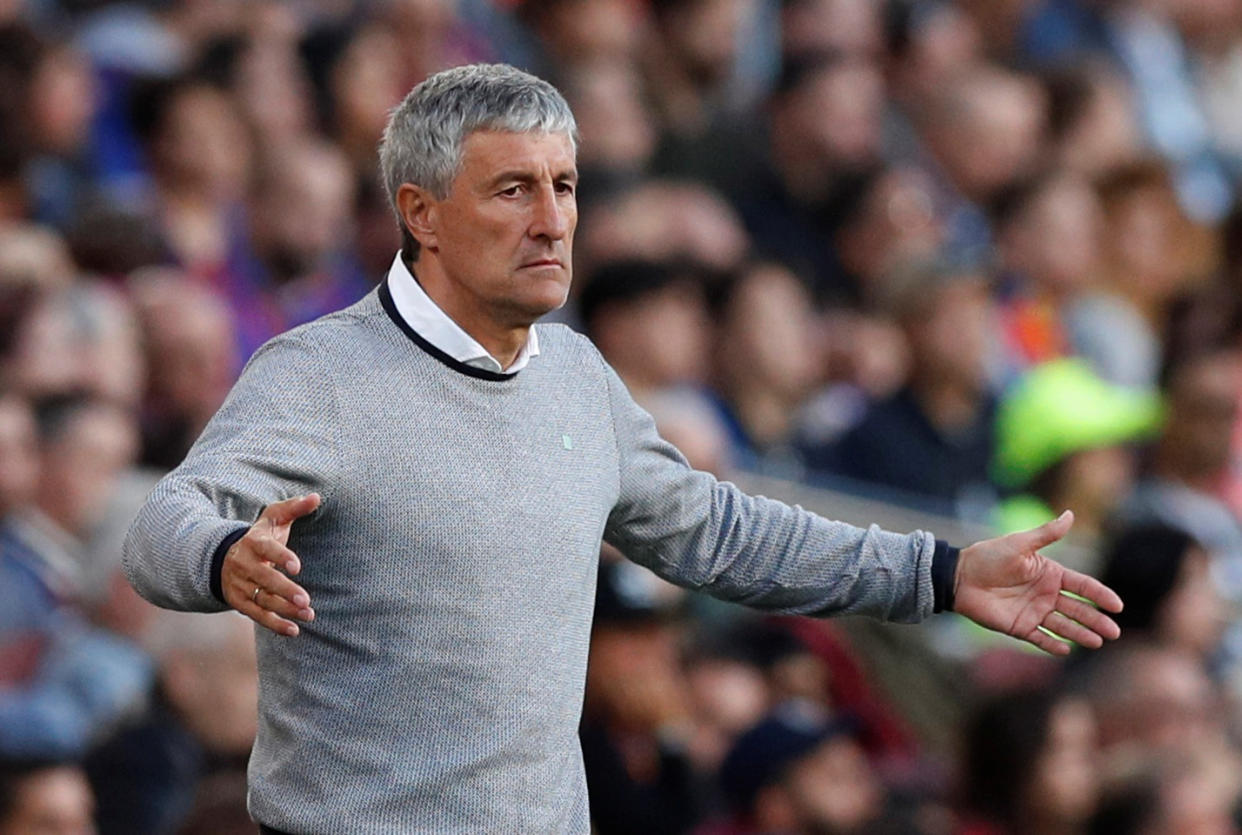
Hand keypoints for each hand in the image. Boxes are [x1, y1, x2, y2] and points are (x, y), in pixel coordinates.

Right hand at [222, 494, 319, 636]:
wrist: (225, 557)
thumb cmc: (261, 536)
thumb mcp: (274, 518)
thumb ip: (295, 508)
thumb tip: (316, 497)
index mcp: (252, 542)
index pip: (266, 549)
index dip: (281, 557)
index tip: (297, 566)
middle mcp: (243, 564)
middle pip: (264, 579)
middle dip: (284, 590)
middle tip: (306, 600)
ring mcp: (240, 585)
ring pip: (262, 599)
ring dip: (285, 610)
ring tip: (308, 614)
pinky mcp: (240, 602)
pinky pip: (257, 615)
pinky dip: (275, 624)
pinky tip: (294, 630)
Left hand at [954, 510, 1122, 654]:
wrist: (959, 577)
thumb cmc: (988, 557)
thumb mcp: (1019, 544)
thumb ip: (1046, 534)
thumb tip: (1071, 514)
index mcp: (1051, 574)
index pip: (1083, 586)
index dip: (1101, 596)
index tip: (1118, 606)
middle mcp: (1046, 595)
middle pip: (1078, 609)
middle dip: (1097, 621)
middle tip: (1114, 633)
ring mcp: (1034, 612)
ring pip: (1063, 626)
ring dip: (1080, 634)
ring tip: (1097, 642)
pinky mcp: (1019, 627)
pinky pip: (1040, 639)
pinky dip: (1052, 645)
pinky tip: (1066, 650)